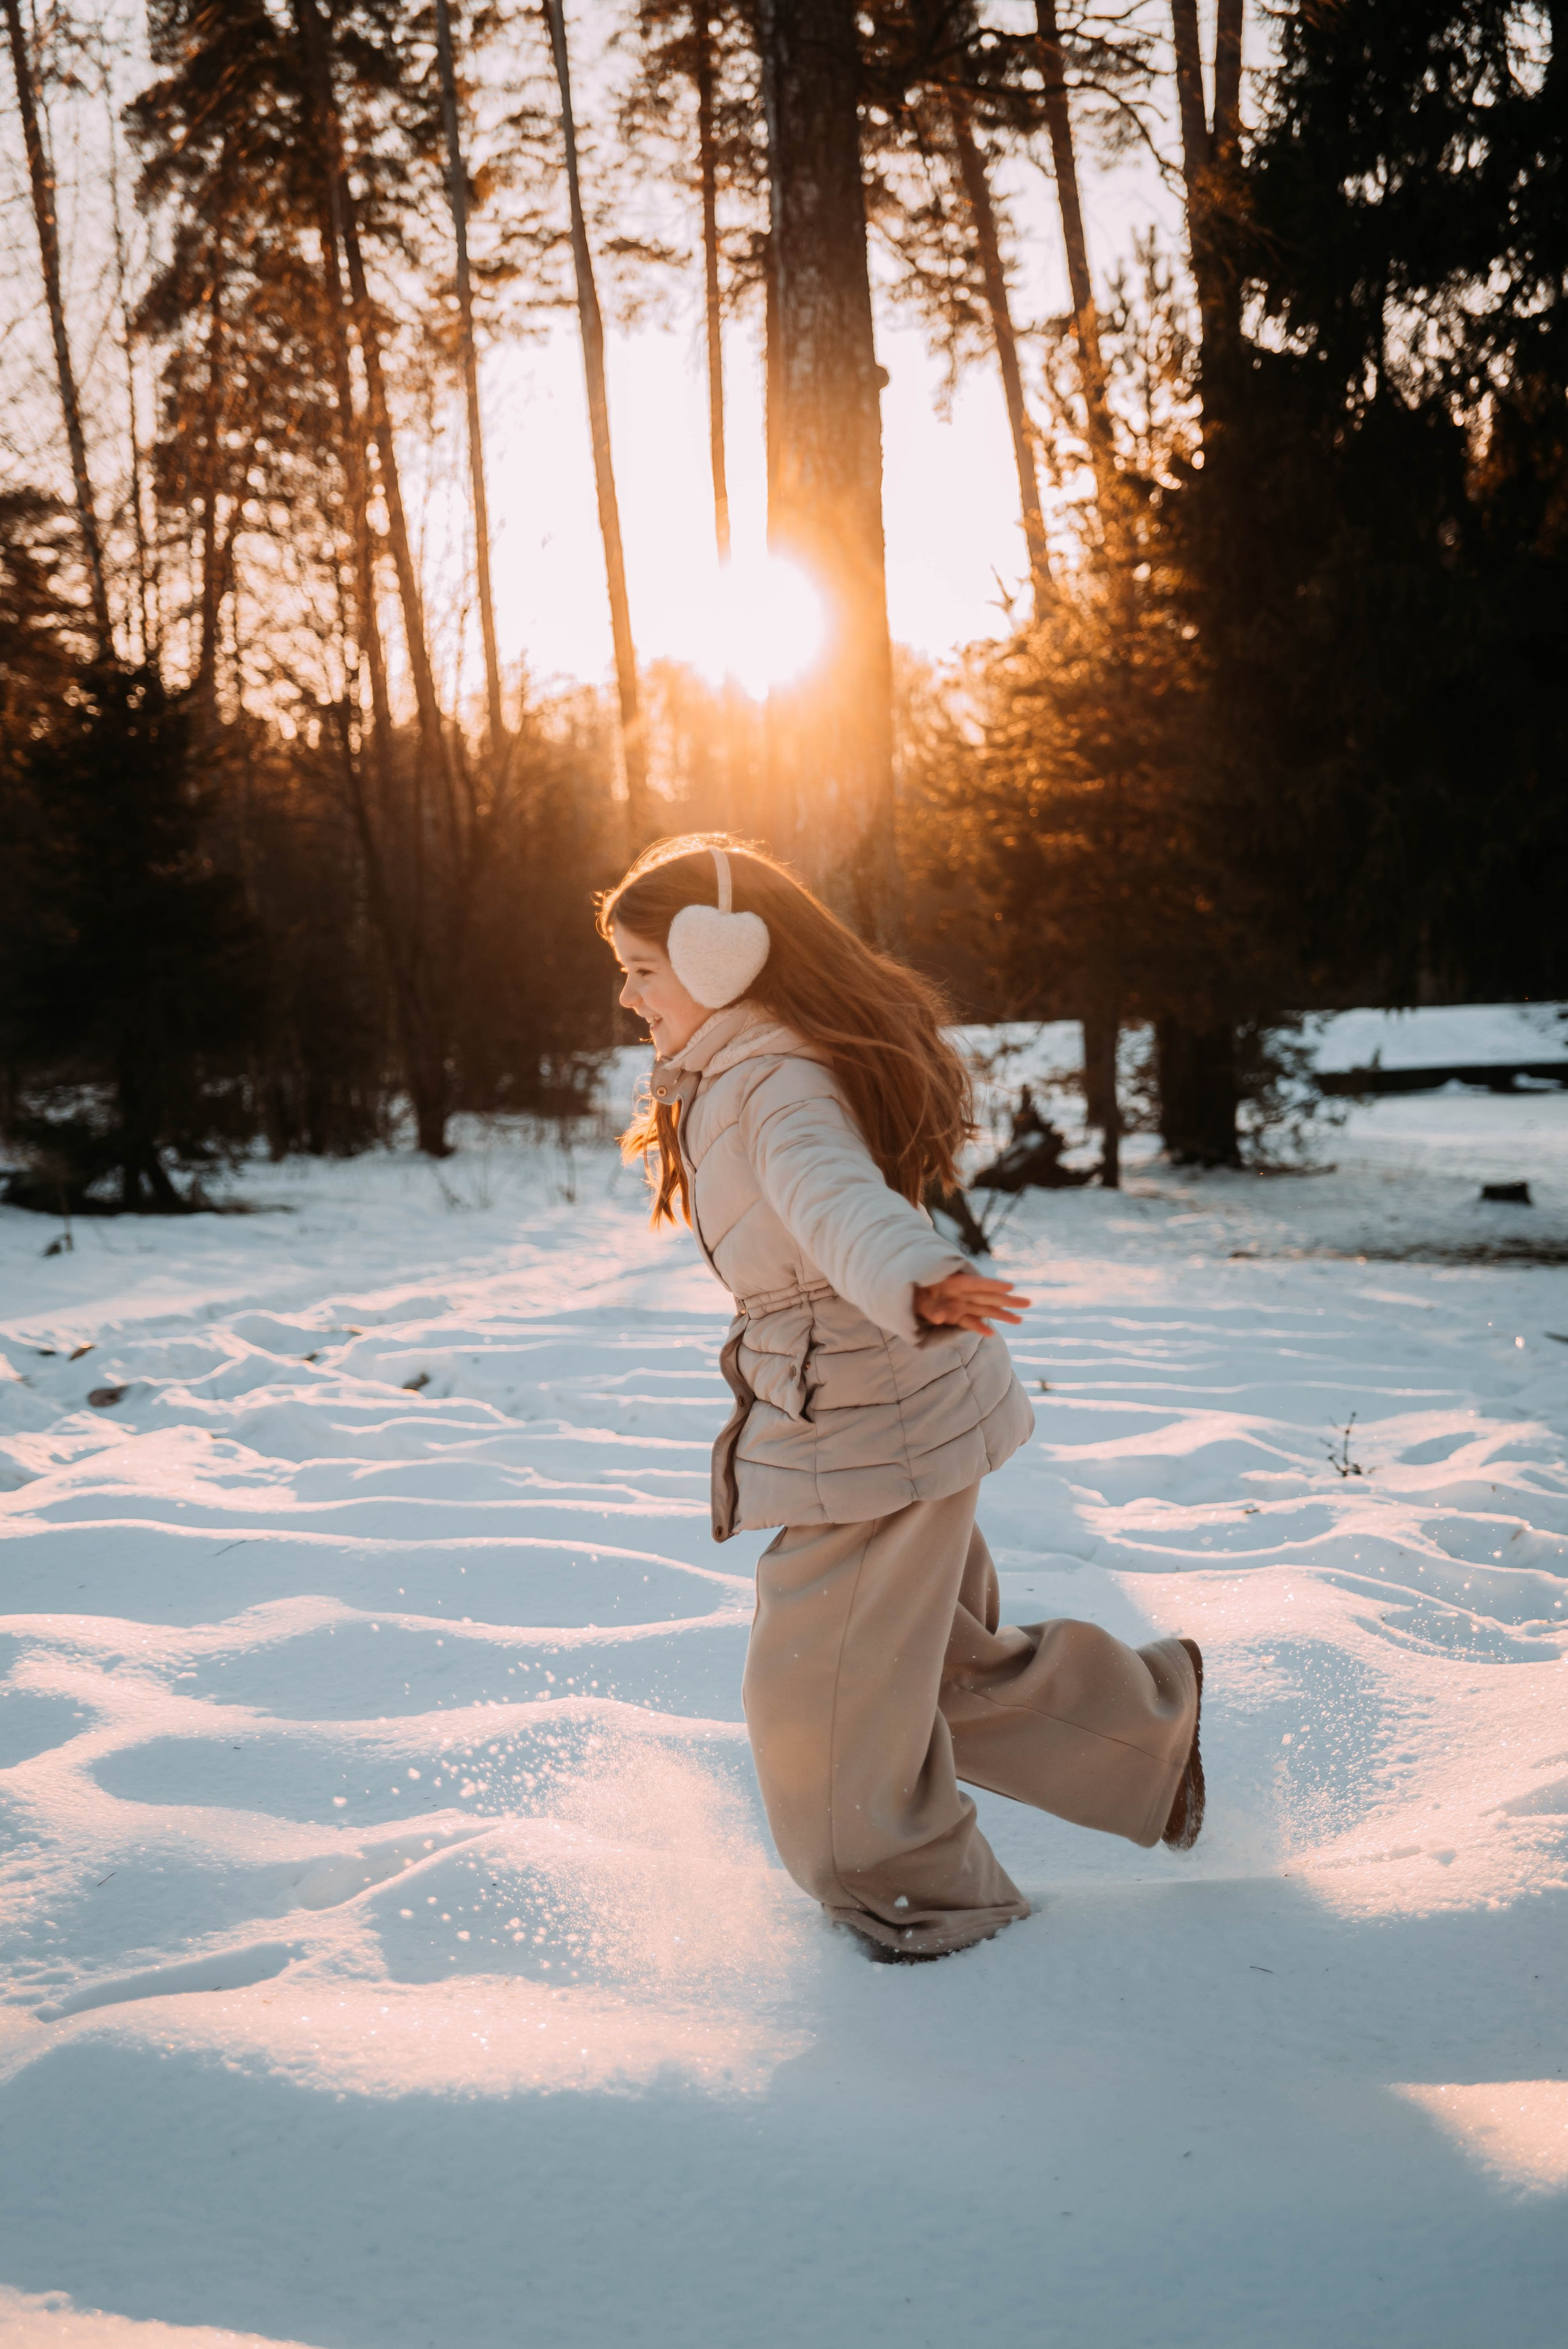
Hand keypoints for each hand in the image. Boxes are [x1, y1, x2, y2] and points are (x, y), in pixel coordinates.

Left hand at [913, 1269, 1030, 1334]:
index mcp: (953, 1282)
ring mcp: (959, 1305)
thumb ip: (930, 1309)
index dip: (993, 1286)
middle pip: (987, 1297)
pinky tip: (991, 1333)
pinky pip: (970, 1322)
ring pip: (984, 1310)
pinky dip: (979, 1327)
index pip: (977, 1283)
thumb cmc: (912, 1289)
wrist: (904, 1293)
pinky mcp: (954, 1316)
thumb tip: (942, 1317)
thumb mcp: (916, 1298)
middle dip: (1007, 1301)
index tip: (1011, 1286)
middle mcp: (960, 1294)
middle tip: (1028, 1303)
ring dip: (1001, 1314)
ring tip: (1020, 1319)